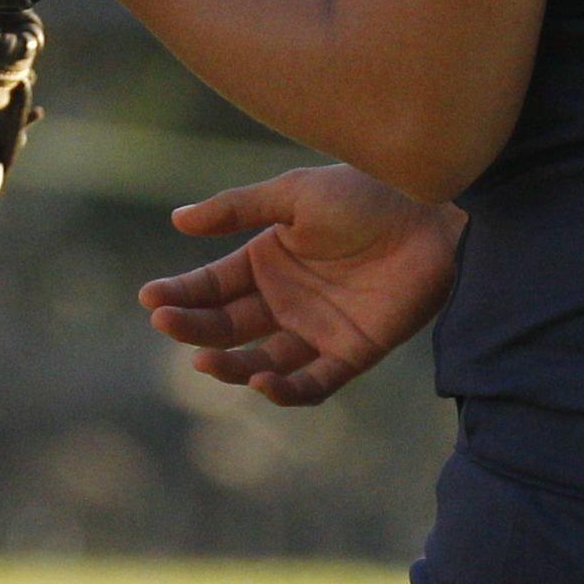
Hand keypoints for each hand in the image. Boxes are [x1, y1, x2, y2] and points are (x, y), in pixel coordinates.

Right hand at [141, 164, 462, 406]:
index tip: (151, 299)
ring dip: (231, 366)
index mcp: (268, 261)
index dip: (181, 294)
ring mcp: (317, 329)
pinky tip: (259, 379)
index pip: (212, 286)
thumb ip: (237, 209)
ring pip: (261, 361)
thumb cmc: (365, 194)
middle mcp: (286, 300)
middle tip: (166, 323)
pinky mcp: (352, 353)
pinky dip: (286, 390)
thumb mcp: (294, 193)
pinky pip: (313, 383)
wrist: (432, 212)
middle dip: (194, 328)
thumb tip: (177, 220)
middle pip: (228, 326)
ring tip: (204, 361)